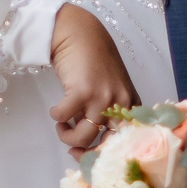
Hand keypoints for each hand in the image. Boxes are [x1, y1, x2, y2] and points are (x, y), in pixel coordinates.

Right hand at [47, 4, 136, 150]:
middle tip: (73, 151)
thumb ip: (104, 110)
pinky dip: (57, 117)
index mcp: (130, 103)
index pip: (127, 139)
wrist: (79, 33)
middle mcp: (120, 103)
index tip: (91, 155)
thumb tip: (87, 133)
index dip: (108, 153)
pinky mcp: (81, 91)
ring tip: (62, 125)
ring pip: (84, 137)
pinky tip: (56, 110)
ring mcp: (102, 97)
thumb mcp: (109, 86)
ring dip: (67, 136)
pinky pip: (64, 117)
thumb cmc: (93, 58)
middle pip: (106, 144)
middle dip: (86, 153)